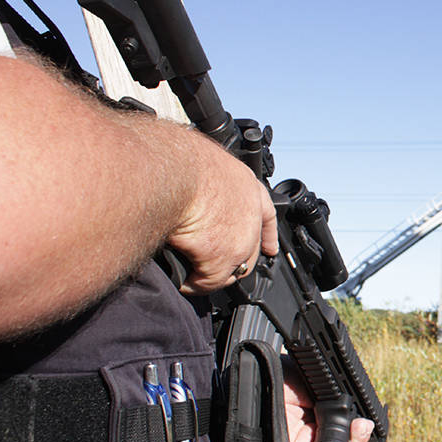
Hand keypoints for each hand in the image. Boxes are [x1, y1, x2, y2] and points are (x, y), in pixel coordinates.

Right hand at [167, 131, 278, 293]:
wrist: (170, 169)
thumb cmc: (173, 157)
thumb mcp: (197, 162)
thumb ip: (202, 180)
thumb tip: (185, 189)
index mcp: (243, 183)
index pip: (265, 213)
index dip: (267, 233)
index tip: (270, 249)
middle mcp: (249, 211)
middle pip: (250, 247)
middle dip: (234, 260)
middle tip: (215, 268)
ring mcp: (240, 237)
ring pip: (232, 267)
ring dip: (213, 275)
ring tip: (194, 277)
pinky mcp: (222, 257)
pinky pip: (208, 281)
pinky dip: (193, 284)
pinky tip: (183, 283)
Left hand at [283, 370, 375, 441]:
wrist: (258, 385)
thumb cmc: (279, 372)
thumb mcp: (312, 373)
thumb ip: (333, 386)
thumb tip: (354, 394)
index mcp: (316, 400)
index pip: (343, 413)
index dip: (356, 415)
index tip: (365, 414)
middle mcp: (312, 418)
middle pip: (343, 431)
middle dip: (359, 430)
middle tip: (363, 425)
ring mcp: (304, 435)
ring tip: (359, 431)